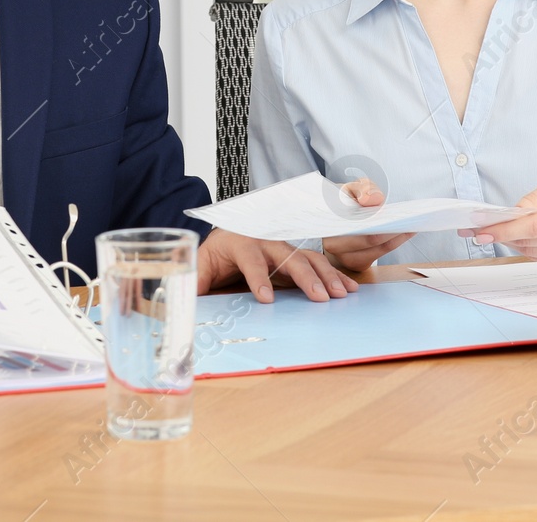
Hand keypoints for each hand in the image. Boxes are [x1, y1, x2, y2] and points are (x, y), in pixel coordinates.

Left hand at [196, 228, 357, 303]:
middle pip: (287, 257)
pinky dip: (334, 274)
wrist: (226, 235)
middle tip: (319, 297)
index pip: (250, 261)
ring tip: (341, 293)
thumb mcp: (200, 265)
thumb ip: (195, 280)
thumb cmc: (214, 254)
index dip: (258, 279)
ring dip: (326, 275)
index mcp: (239, 243)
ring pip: (307, 257)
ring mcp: (283, 246)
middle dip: (304, 277)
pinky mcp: (293, 254)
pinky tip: (349, 286)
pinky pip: (317, 262)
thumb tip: (187, 300)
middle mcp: (265, 241)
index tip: (266, 298)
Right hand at [322, 177, 415, 272]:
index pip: (358, 226)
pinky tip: (405, 232)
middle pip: (372, 240)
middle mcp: (333, 246)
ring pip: (379, 249)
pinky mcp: (357, 265)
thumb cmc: (342, 202)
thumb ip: (362, 189)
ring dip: (399, 238)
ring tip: (413, 224)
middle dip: (395, 230)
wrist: (333, 217)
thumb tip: (374, 201)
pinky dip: (394, 243)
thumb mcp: (350, 188)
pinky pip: (380, 255)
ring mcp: (345, 259)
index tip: (400, 215)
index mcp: (328, 226)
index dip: (380, 222)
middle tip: (412, 220)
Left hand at [465, 176, 536, 273]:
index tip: (479, 229)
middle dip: (502, 236)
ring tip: (505, 231)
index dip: (502, 230)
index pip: (529, 227)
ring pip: (534, 253)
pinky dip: (532, 251)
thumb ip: (534, 198)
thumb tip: (511, 214)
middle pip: (528, 242)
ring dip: (516, 243)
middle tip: (481, 229)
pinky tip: (529, 240)